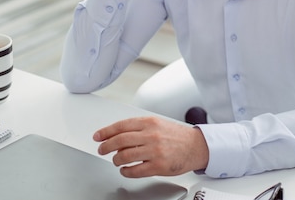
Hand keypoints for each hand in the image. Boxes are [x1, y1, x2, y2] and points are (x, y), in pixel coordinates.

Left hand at [93, 116, 208, 177]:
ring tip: (116, 161)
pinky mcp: (158, 165)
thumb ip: (139, 128)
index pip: (121, 126)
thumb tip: (118, 136)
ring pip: (124, 156)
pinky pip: (135, 170)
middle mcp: (151, 135)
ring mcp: (154, 151)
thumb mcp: (158, 124)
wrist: (196, 146)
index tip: (98, 136)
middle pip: (119, 141)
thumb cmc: (177, 136)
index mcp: (149, 122)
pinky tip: (125, 170)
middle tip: (102, 150)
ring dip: (116, 160)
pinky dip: (126, 171)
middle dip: (106, 146)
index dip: (106, 132)